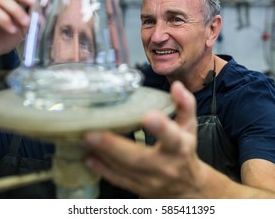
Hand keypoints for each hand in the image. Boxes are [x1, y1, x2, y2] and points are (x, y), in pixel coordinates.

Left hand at [84, 81, 204, 197]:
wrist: (186, 187)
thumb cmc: (185, 151)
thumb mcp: (189, 127)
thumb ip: (185, 105)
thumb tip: (176, 86)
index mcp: (180, 147)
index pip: (172, 138)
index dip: (161, 128)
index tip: (148, 116)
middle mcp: (165, 166)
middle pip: (138, 158)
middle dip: (113, 146)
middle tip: (92, 133)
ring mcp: (150, 180)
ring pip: (124, 169)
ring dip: (103, 155)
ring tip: (85, 140)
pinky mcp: (138, 188)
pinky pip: (118, 180)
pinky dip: (102, 169)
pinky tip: (89, 157)